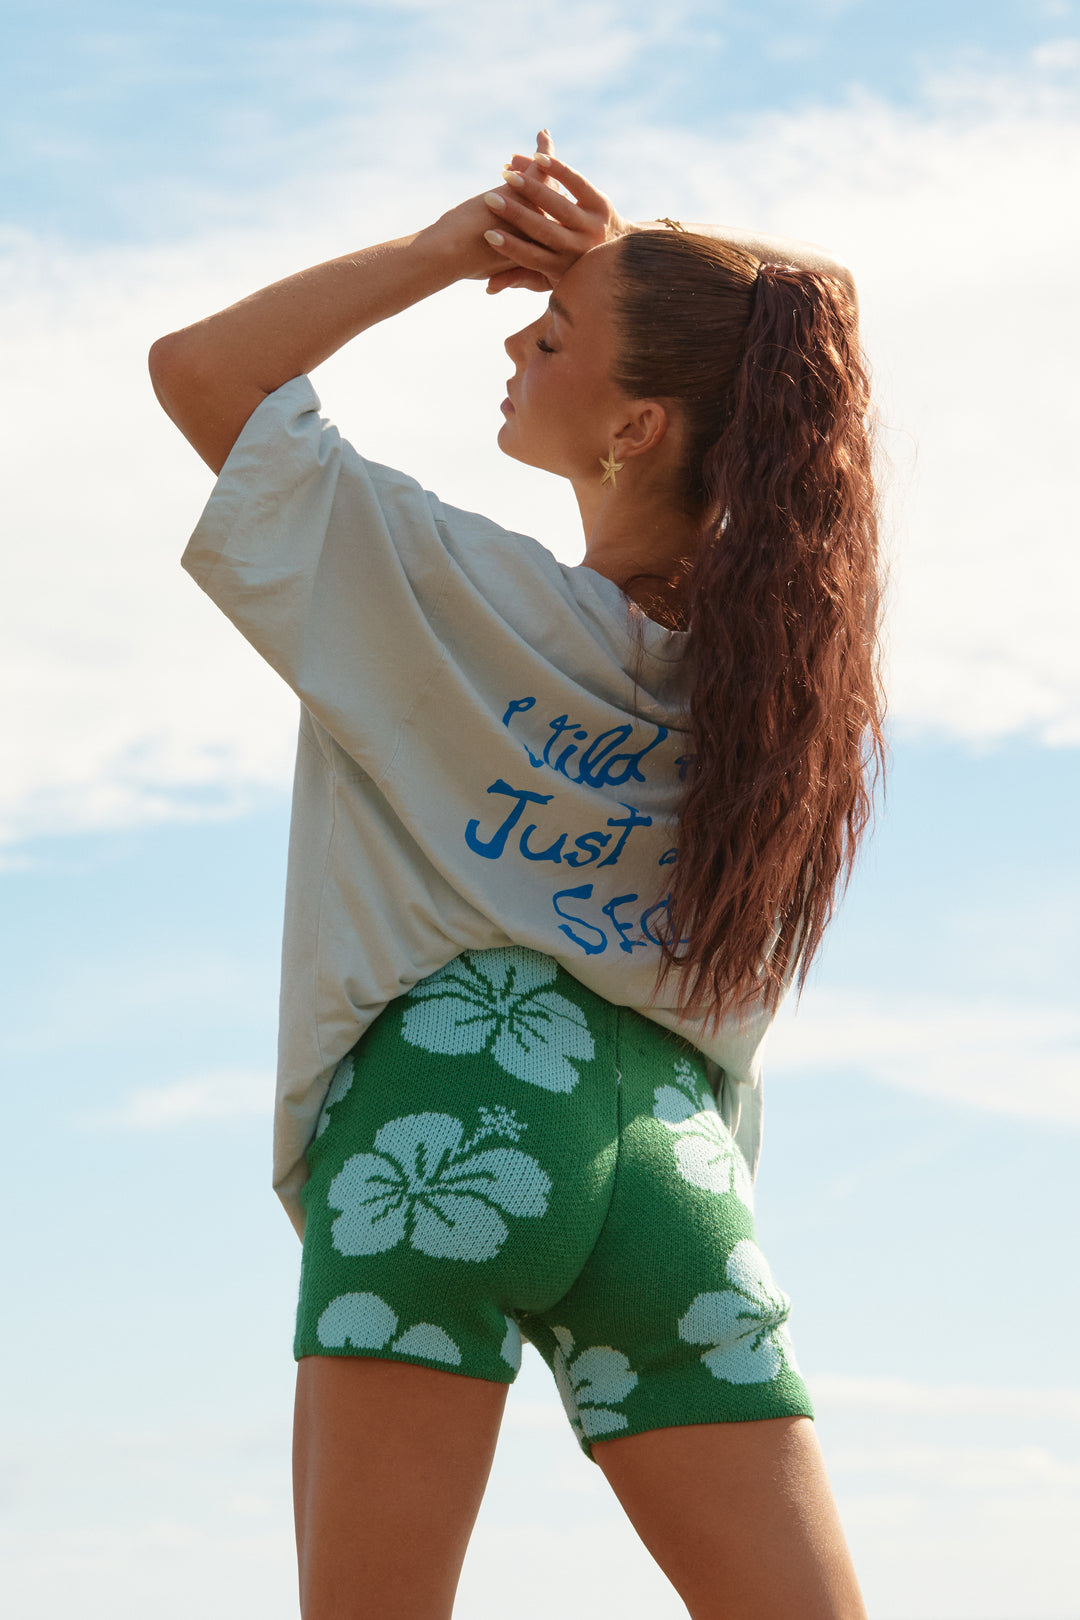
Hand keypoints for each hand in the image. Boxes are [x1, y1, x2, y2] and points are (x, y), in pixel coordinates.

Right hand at [479, 130, 633, 293]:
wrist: (620, 254)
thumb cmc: (573, 266)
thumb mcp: (550, 278)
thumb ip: (521, 278)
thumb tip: (489, 289)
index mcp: (562, 268)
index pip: (532, 258)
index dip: (511, 247)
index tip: (489, 235)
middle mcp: (578, 249)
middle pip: (544, 230)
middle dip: (516, 215)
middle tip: (492, 200)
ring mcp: (592, 226)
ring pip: (559, 207)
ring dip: (533, 190)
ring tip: (510, 175)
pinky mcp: (601, 204)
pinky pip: (578, 183)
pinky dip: (558, 170)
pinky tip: (539, 158)